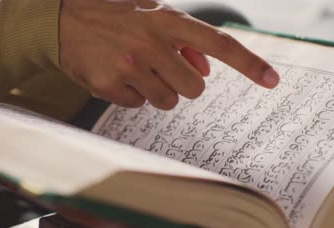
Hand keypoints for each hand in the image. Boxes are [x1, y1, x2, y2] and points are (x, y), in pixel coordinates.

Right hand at [59, 0, 278, 109]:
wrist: (61, 20)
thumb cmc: (114, 16)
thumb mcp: (152, 15)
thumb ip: (184, 40)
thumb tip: (205, 70)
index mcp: (167, 20)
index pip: (219, 43)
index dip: (249, 63)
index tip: (272, 81)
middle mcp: (151, 42)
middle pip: (194, 89)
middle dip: (182, 84)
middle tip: (161, 70)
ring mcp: (129, 65)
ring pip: (167, 101)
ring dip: (158, 91)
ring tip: (136, 70)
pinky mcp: (109, 85)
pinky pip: (138, 105)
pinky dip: (133, 95)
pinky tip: (117, 75)